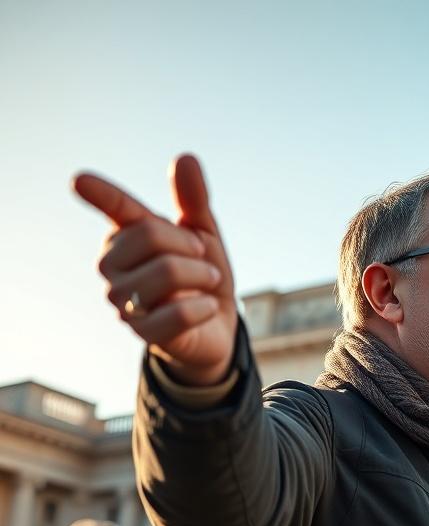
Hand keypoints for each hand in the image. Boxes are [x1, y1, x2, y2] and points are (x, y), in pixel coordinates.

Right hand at [73, 155, 237, 385]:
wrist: (217, 324)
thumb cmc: (202, 273)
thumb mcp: (204, 234)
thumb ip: (194, 200)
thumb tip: (185, 158)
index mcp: (125, 236)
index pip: (117, 210)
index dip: (102, 194)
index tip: (80, 181)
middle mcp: (112, 266)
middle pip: (152, 235)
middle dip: (192, 247)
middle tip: (203, 261)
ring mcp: (122, 302)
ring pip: (167, 271)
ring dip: (204, 276)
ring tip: (206, 285)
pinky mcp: (142, 333)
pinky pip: (179, 313)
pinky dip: (204, 307)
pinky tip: (206, 308)